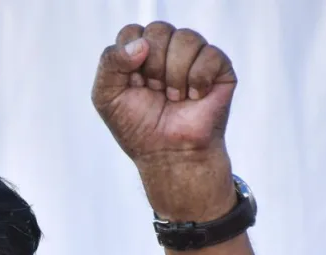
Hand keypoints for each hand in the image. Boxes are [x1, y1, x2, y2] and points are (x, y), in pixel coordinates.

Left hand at [92, 22, 237, 219]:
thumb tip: (141, 44)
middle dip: (153, 67)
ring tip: (174, 98)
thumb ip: (109, 62)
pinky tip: (195, 97)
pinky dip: (198, 80)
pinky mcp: (219, 67)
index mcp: (139, 53)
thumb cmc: (137, 127)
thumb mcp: (106, 96)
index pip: (132, 32)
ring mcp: (194, 57)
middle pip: (158, 30)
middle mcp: (167, 50)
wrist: (168, 154)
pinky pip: (210, 54)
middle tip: (155, 91)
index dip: (130, 58)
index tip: (133, 84)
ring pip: (186, 38)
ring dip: (174, 75)